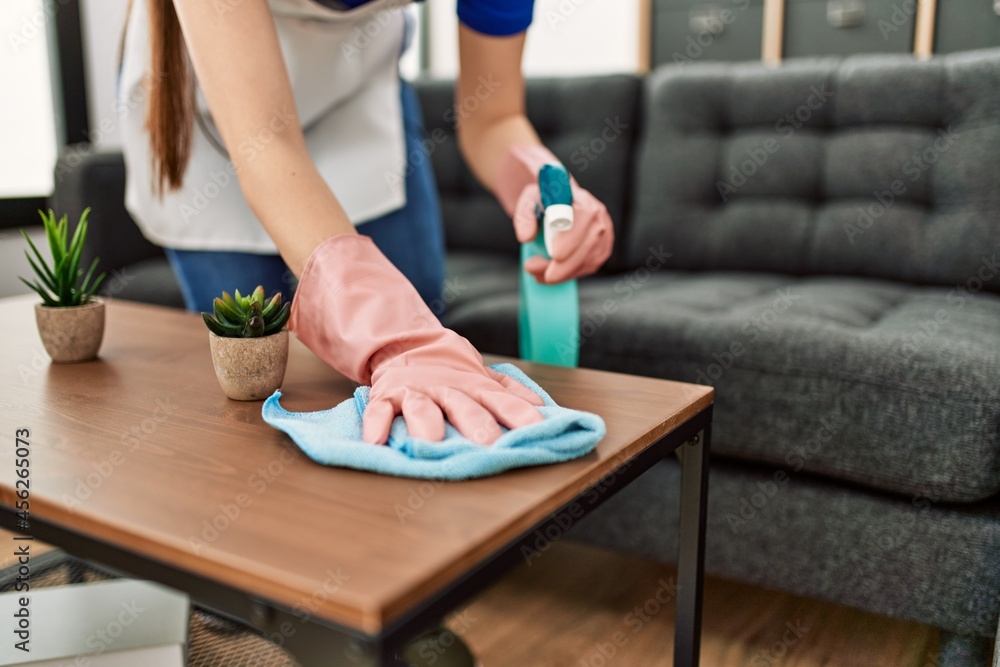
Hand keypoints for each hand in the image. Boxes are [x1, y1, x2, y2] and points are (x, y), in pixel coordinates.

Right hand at [289, 234, 543, 443]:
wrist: (406, 345)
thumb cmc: (450, 372)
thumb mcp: (483, 378)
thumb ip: (511, 392)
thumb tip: (542, 406)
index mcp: (474, 386)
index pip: (501, 400)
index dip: (520, 414)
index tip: (538, 430)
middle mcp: (447, 389)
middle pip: (464, 406)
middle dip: (477, 424)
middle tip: (489, 445)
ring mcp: (415, 391)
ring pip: (422, 408)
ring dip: (427, 425)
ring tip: (431, 445)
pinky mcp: (387, 395)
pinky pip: (380, 410)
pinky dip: (376, 425)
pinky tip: (374, 442)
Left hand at [495, 144, 613, 283]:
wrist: (556, 204)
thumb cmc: (543, 201)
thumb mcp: (528, 201)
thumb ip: (524, 216)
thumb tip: (526, 237)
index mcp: (581, 198)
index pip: (583, 217)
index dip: (571, 238)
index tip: (555, 255)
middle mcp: (598, 215)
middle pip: (588, 244)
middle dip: (564, 266)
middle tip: (537, 272)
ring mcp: (604, 233)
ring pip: (589, 259)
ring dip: (563, 273)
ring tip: (538, 273)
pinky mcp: (602, 248)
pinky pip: (590, 266)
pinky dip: (570, 274)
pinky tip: (552, 274)